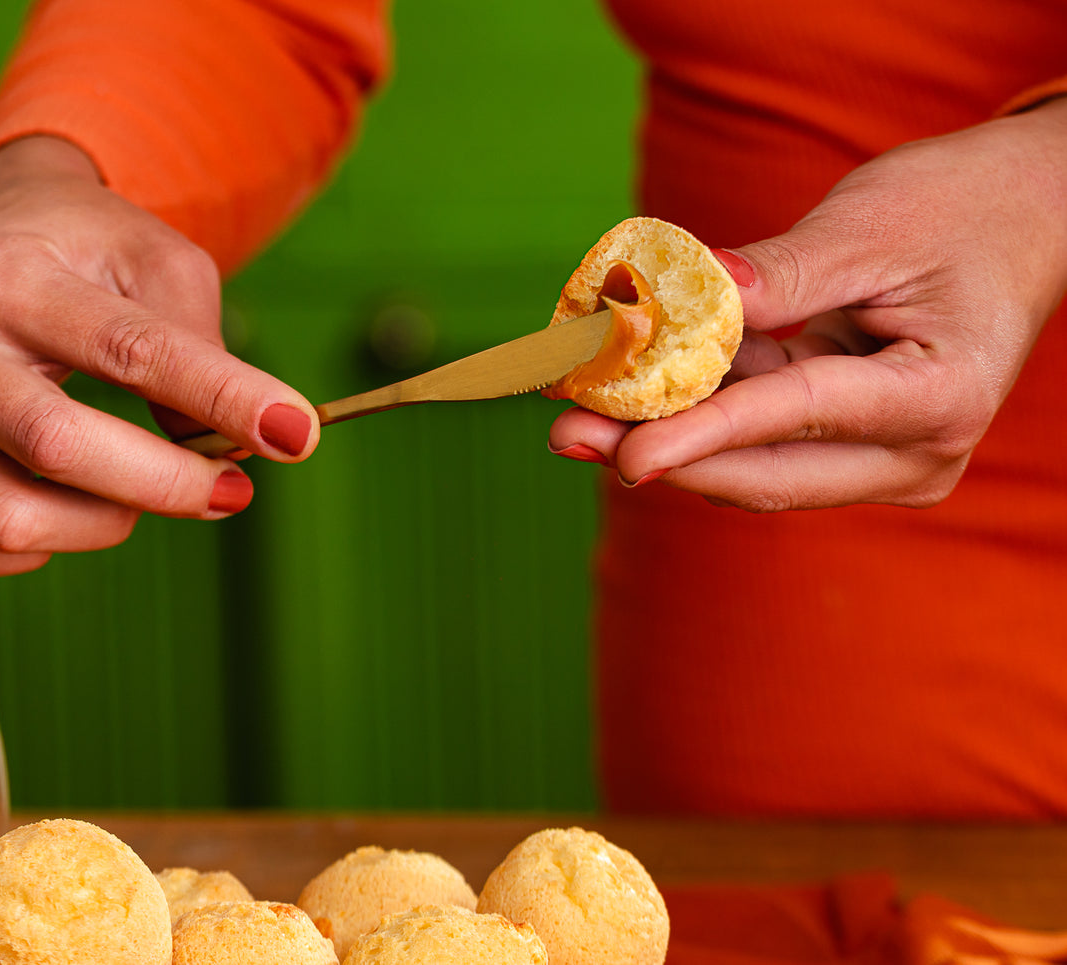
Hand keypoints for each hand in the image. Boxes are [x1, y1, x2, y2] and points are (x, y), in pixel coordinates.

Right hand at [0, 136, 318, 576]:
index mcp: (5, 277)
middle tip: (232, 489)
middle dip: (166, 484)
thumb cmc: (90, 250)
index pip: (129, 352)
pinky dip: (33, 549)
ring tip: (144, 486)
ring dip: (106, 522)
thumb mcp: (161, 262)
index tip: (296, 433)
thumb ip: (200, 350)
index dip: (222, 398)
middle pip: (56, 448)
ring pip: (8, 517)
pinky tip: (71, 508)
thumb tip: (228, 454)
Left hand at [549, 97, 1066, 510]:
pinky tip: (621, 394)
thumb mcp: (873, 225)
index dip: (704, 436)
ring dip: (663, 439)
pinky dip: (692, 414)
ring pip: (751, 464)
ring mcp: (881, 457)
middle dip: (659, 454)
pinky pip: (757, 437)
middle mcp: (914, 451)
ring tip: (571, 412)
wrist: (1023, 221)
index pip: (797, 418)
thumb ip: (783, 274)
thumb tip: (691, 295)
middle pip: (764, 471)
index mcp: (938, 395)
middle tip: (563, 433)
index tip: (624, 454)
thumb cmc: (961, 211)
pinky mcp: (845, 444)